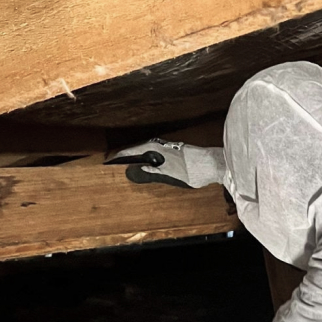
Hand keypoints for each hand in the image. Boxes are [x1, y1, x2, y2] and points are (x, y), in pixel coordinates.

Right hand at [105, 139, 225, 188]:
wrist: (216, 165)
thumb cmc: (195, 169)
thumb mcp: (170, 175)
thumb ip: (150, 173)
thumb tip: (130, 172)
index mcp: (155, 148)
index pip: (129, 151)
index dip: (117, 158)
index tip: (105, 165)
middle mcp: (159, 146)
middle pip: (135, 152)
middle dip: (124, 160)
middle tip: (112, 171)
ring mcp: (166, 149)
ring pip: (144, 155)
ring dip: (135, 162)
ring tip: (125, 173)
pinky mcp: (173, 154)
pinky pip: (154, 158)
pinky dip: (146, 164)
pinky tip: (146, 172)